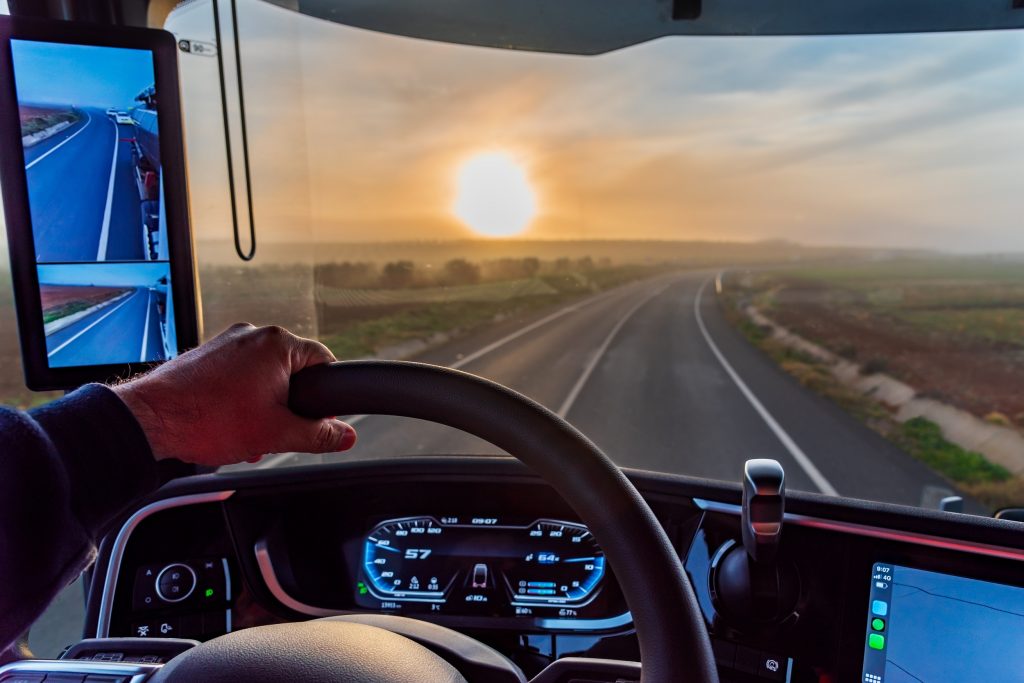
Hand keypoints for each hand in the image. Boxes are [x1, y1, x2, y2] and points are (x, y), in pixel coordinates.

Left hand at [113, 323, 356, 465]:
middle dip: (289, 405)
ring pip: (264, 375)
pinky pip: (239, 375)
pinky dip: (240, 399)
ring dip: (264, 405)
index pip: (324, 361)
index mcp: (278, 344)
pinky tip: (228, 425)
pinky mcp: (207, 355)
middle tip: (277, 430)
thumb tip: (345, 435)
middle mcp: (253, 334)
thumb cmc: (209, 419)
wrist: (151, 419)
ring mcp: (227, 342)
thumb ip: (318, 435)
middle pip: (292, 371)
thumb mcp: (277, 433)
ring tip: (247, 432)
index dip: (326, 395)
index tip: (320, 418)